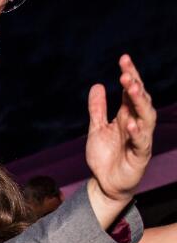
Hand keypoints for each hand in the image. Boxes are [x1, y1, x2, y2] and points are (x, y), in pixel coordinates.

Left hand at [86, 55, 155, 203]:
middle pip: (140, 100)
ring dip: (140, 102)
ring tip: (132, 88)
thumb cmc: (105, 156)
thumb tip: (97, 85)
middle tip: (125, 72)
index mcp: (127, 115)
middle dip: (134, 85)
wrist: (105, 184)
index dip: (129, 74)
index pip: (131, 91)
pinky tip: (132, 123)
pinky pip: (141, 142)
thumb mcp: (96, 129)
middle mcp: (137, 124)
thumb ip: (97, 109)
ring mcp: (141, 138)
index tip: (123, 58)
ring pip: (146, 116)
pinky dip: (137, 132)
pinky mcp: (140, 155)